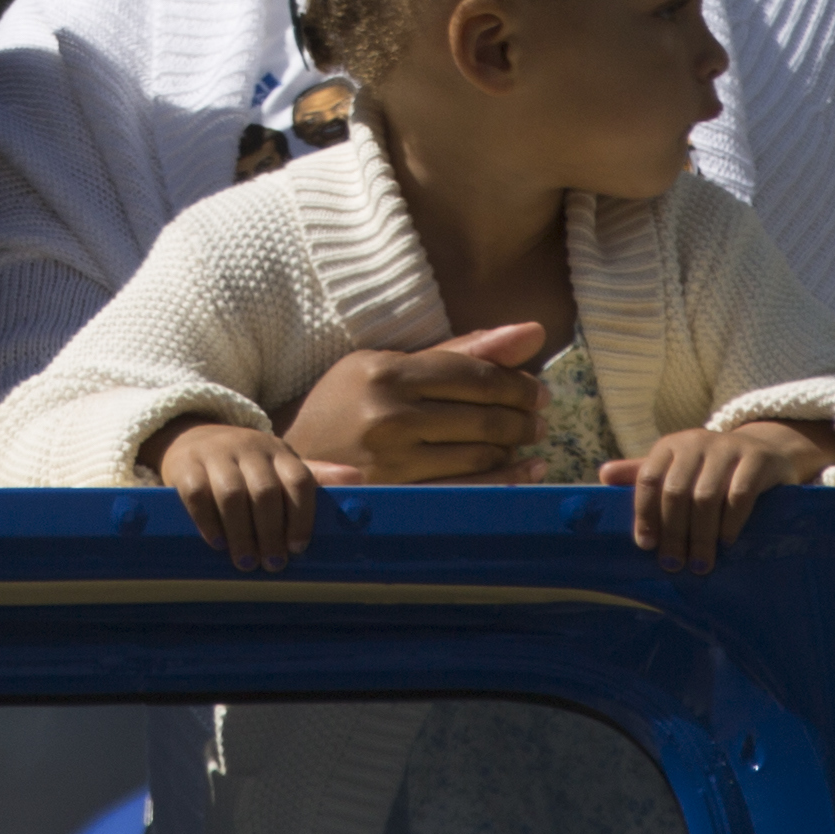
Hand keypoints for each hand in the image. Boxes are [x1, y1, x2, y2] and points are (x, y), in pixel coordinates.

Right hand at [148, 418, 338, 571]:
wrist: (192, 435)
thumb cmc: (246, 462)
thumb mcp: (279, 464)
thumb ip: (314, 476)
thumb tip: (358, 481)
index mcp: (278, 452)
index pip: (298, 479)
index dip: (301, 516)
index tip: (299, 548)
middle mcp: (250, 449)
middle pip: (265, 492)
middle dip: (270, 532)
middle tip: (272, 564)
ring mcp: (216, 456)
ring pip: (232, 494)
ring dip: (241, 533)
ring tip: (245, 562)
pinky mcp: (186, 466)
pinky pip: (197, 494)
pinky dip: (208, 522)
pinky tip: (217, 544)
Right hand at [278, 321, 547, 481]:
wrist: (295, 461)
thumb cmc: (349, 405)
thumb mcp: (390, 365)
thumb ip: (461, 351)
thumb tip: (534, 334)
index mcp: (387, 373)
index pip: (473, 375)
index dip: (516, 383)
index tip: (537, 390)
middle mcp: (388, 416)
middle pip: (482, 417)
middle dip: (522, 418)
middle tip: (539, 418)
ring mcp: (392, 463)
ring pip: (479, 456)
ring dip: (516, 450)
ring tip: (530, 443)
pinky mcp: (397, 499)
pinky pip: (468, 492)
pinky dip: (506, 482)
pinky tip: (526, 473)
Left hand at [595, 418, 834, 574]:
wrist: (764, 450)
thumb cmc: (710, 467)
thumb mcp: (676, 467)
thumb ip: (642, 473)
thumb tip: (602, 476)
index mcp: (670, 446)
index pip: (648, 478)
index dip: (644, 514)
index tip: (646, 545)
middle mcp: (696, 442)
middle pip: (676, 492)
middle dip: (673, 533)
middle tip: (674, 564)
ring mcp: (727, 448)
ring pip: (705, 496)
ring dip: (701, 536)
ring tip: (700, 563)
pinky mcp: (756, 460)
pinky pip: (739, 494)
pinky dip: (730, 522)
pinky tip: (727, 542)